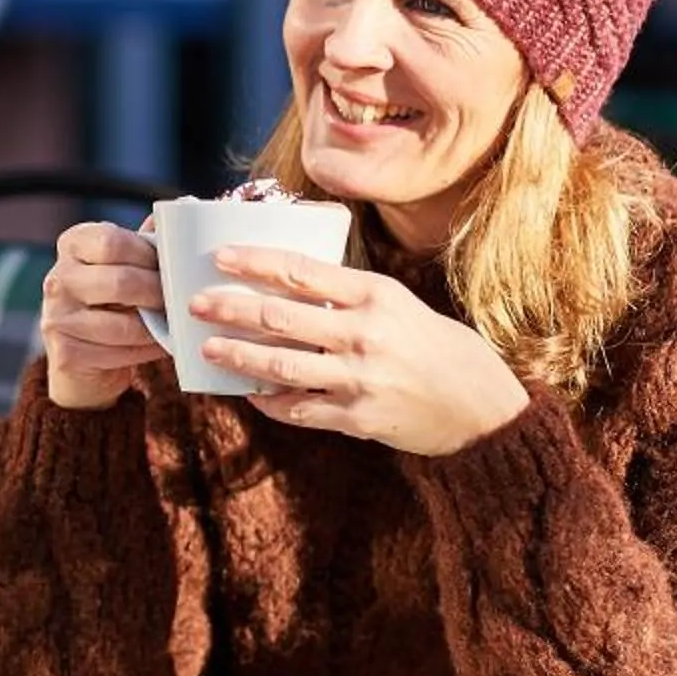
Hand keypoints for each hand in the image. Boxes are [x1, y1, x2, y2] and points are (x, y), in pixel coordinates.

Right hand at [39, 220, 166, 409]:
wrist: (87, 360)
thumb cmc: (115, 303)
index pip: (112, 241)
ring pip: (122, 324)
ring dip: (156, 328)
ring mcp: (56, 317)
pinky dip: (145, 351)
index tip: (170, 268)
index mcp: (73, 244)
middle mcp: (58, 278)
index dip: (148, 255)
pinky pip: (118, 352)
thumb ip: (148, 242)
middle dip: (158, 293)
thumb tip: (183, 207)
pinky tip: (156, 346)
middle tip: (181, 300)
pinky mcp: (64, 353)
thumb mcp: (128, 265)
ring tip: (173, 325)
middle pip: (120, 281)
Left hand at [190, 245, 530, 456]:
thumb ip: (348, 296)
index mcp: (376, 295)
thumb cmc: (435, 348)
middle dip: (230, 308)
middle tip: (194, 303)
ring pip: (282, 366)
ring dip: (238, 356)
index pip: (302, 271)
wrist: (481, 407)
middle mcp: (366, 334)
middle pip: (281, 317)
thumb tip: (286, 281)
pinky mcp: (357, 419)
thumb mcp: (399, 305)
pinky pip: (298, 409)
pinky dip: (269, 401)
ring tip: (208, 348)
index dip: (255, 262)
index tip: (219, 256)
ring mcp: (360, 379)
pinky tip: (248, 393)